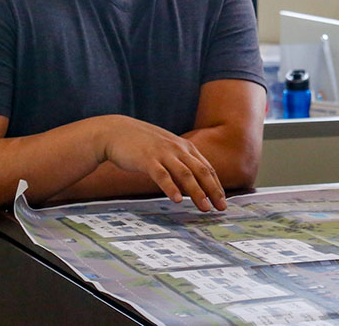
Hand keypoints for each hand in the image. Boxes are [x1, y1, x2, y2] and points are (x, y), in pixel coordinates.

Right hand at [97, 116, 225, 211]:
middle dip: (213, 191)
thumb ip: (180, 161)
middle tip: (221, 207)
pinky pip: (162, 175)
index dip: (216, 185)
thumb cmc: (142, 143)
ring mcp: (163, 153)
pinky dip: (171, 188)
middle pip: (201, 172)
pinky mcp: (147, 160)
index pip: (206, 168)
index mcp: (184, 147)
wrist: (116, 132)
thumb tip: (192, 182)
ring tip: (204, 207)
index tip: (222, 200)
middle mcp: (178, 149)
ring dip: (197, 192)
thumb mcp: (166, 149)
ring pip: (185, 174)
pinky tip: (177, 200)